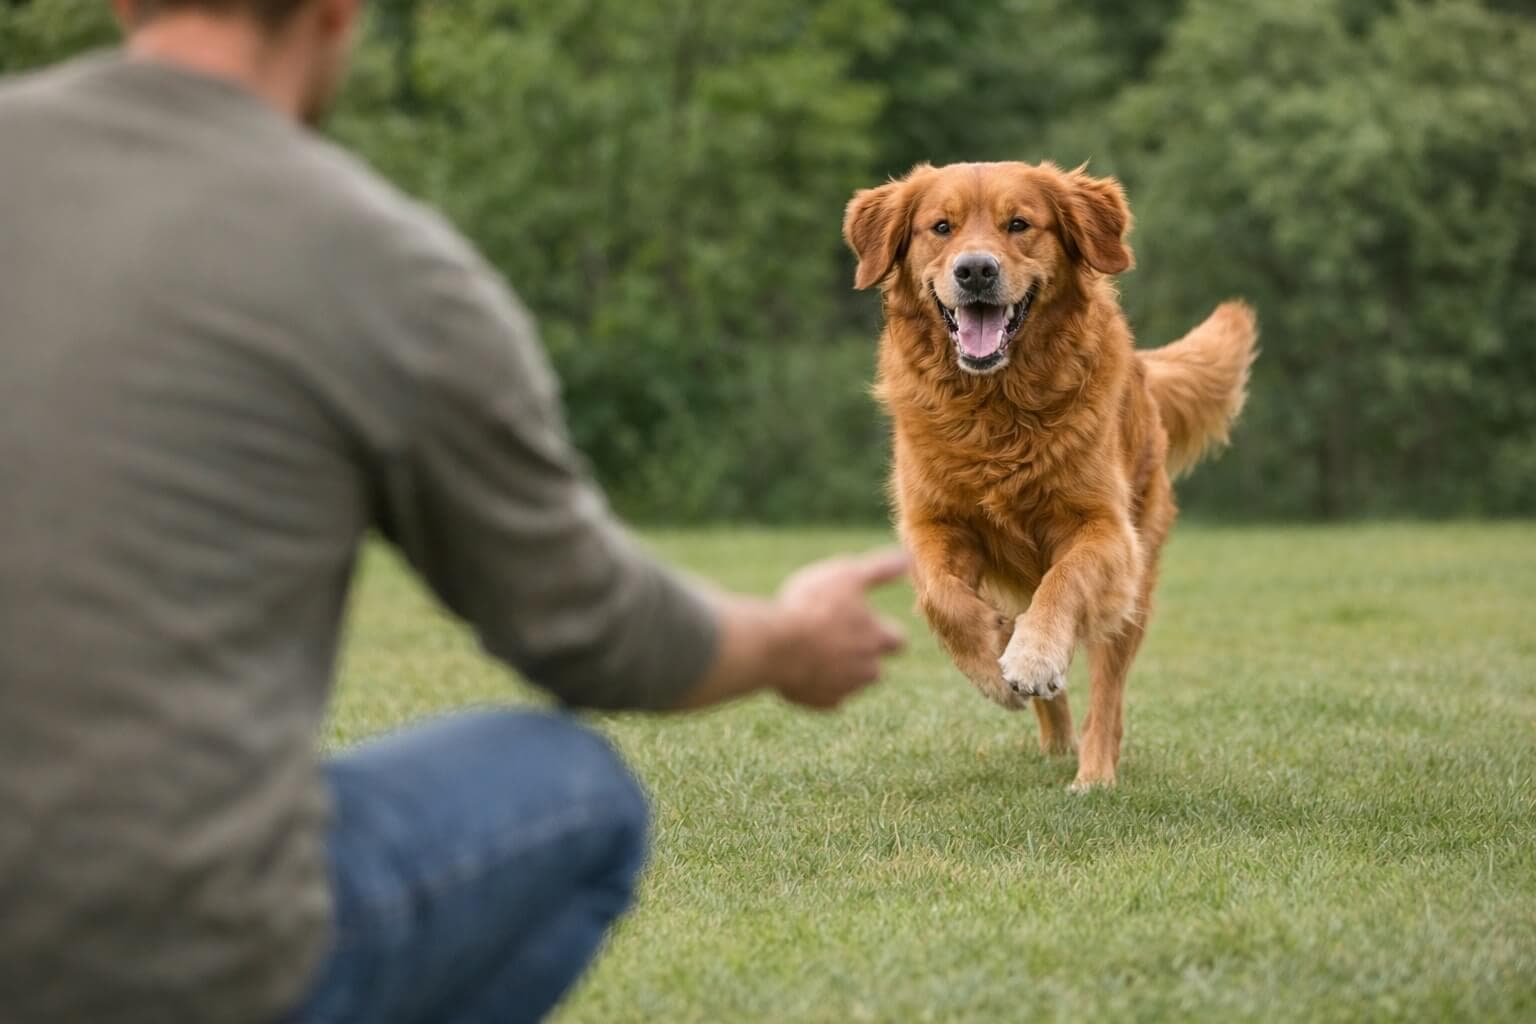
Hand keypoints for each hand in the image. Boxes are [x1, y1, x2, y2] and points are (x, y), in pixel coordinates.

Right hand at [772, 550, 908, 709]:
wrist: (777, 646)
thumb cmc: (813, 606)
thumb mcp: (847, 575)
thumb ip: (880, 569)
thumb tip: (907, 558)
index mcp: (877, 639)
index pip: (897, 640)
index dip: (886, 632)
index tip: (874, 625)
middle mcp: (867, 669)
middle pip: (876, 668)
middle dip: (865, 657)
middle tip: (842, 640)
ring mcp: (844, 689)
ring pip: (850, 683)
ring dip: (840, 671)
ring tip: (816, 652)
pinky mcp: (821, 703)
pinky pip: (825, 697)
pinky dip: (817, 685)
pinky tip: (801, 669)